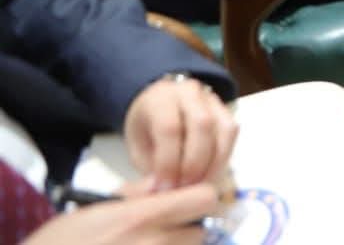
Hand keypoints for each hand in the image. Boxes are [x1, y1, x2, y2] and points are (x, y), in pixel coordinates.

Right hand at [23, 183, 225, 244]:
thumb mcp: (93, 209)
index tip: (187, 200)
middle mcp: (155, 242)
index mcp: (142, 216)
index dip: (200, 197)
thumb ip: (133, 194)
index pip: (204, 198)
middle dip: (188, 229)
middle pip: (200, 232)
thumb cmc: (60, 241)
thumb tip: (161, 183)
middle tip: (164, 230)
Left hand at [122, 75, 236, 192]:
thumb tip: (165, 192)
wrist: (160, 106)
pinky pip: (232, 134)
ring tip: (199, 185)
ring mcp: (212, 99)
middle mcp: (189, 92)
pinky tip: (210, 174)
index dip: (169, 161)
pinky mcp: (227, 110)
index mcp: (160, 98)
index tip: (165, 187)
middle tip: (183, 189)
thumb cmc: (146, 129)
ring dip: (214, 163)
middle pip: (202, 125)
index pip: (170, 127)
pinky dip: (224, 158)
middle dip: (194, 164)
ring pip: (224, 129)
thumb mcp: (137, 148)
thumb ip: (151, 168)